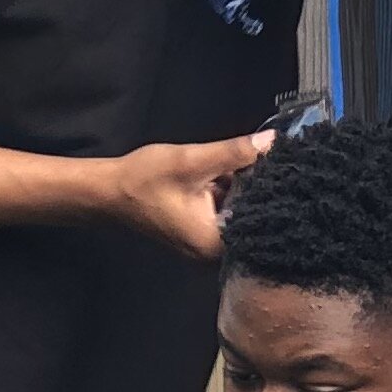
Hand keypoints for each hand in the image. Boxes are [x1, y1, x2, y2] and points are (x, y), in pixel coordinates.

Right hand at [103, 129, 275, 259]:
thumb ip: (234, 152)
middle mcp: (214, 249)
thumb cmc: (144, 180)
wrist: (108, 191)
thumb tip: (272, 142)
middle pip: (251, 213)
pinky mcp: (200, 229)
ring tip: (253, 158)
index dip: (270, 187)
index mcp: (215, 242)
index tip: (283, 162)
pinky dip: (227, 189)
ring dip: (241, 184)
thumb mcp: (192, 161)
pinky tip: (230, 168)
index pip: (260, 216)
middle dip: (256, 183)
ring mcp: (206, 240)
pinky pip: (224, 208)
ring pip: (238, 207)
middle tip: (270, 155)